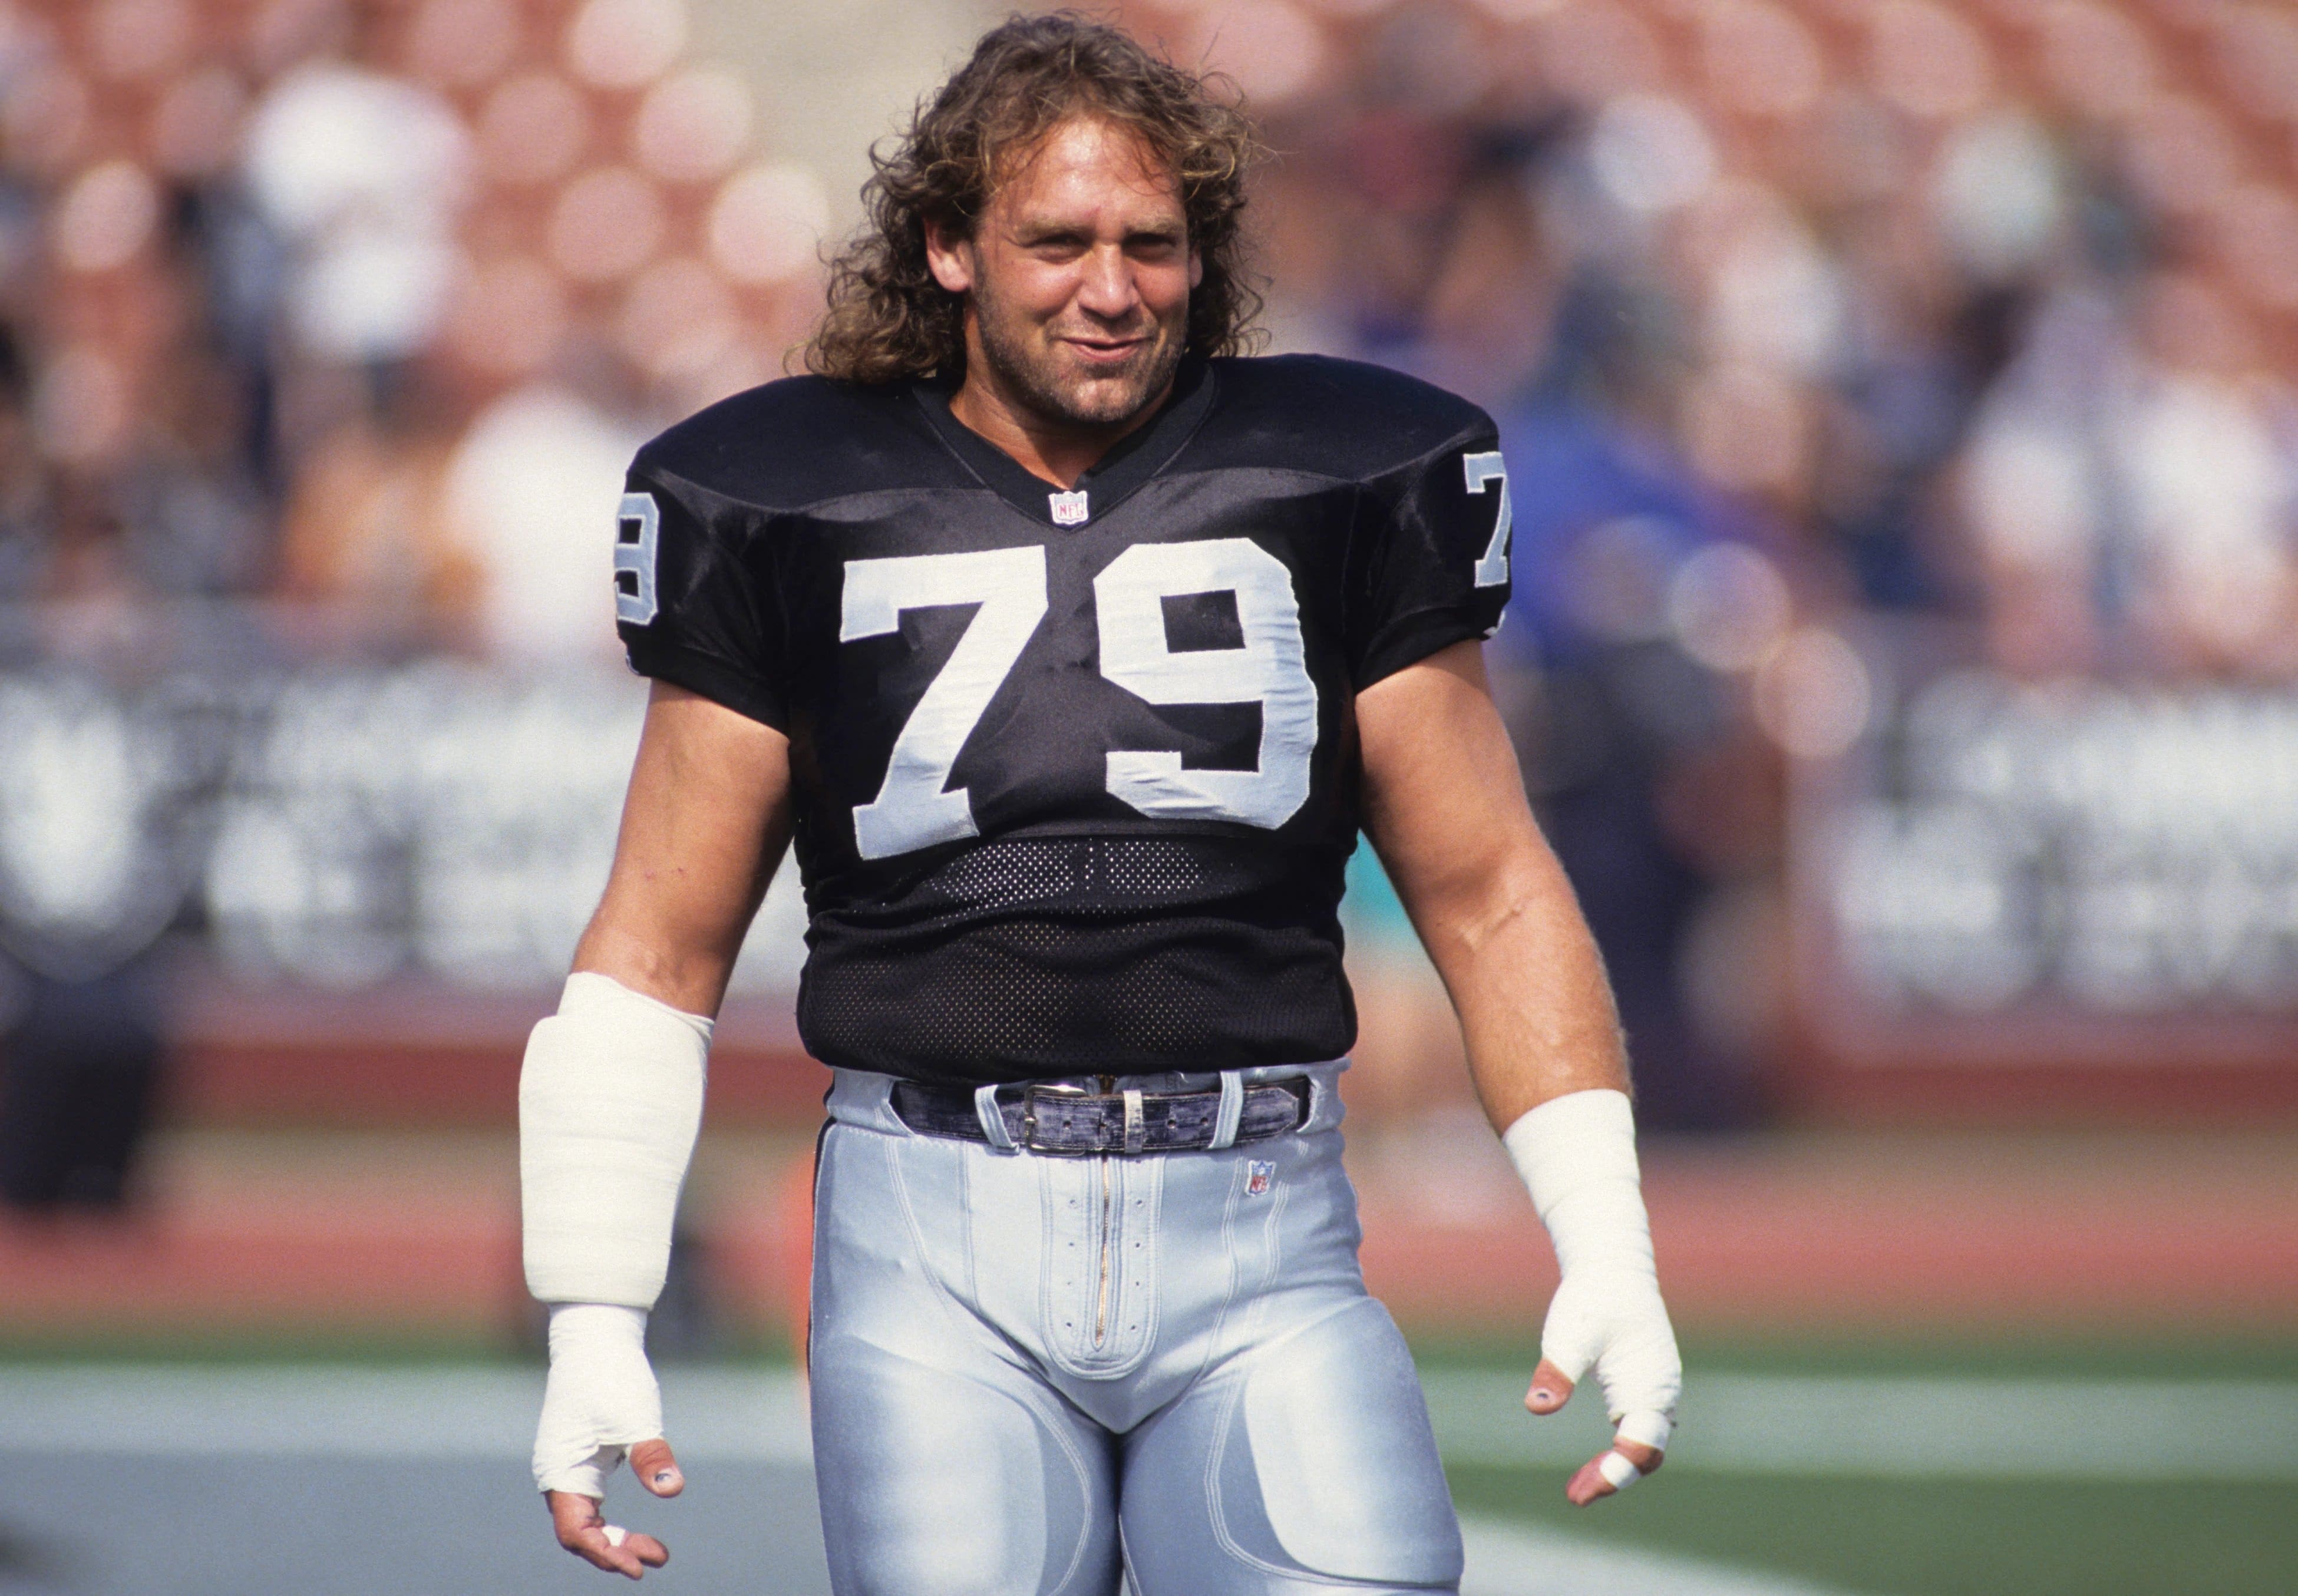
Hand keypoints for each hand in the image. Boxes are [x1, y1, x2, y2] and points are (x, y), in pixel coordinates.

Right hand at [534, 1303, 684, 1575]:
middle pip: (580, 1532)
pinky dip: (613, 1521)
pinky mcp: (582, 1459)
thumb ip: (651, 1456)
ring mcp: (568, 1467)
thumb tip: (673, 1490)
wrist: (597, 1338)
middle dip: (616, 1551)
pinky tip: (638, 1528)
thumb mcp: (635, 1417)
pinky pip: (592, 1504)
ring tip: (657, 1551)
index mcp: (560, 1470)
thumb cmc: (611, 1375)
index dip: (606, 1553)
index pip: (576, 1531)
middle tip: (658, 1559)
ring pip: (587, 1521)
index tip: (638, 1567)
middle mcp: (558, 1474)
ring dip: (617, 1539)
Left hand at [1525, 1269, 1679, 1505]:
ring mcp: (1655, 1392)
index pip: (1640, 1446)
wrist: (1612, 1267)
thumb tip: (1538, 1407)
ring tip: (1577, 1488)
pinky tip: (1590, 1464)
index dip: (1614, 1473)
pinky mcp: (1641, 1387)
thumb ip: (1557, 1370)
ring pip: (1644, 1445)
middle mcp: (1660, 1394)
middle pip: (1646, 1454)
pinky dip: (1617, 1450)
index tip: (1580, 1493)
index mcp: (1649, 1385)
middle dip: (1613, 1477)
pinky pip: (1637, 1430)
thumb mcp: (1569, 1333)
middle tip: (1573, 1496)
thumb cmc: (1593, 1297)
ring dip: (1615, 1468)